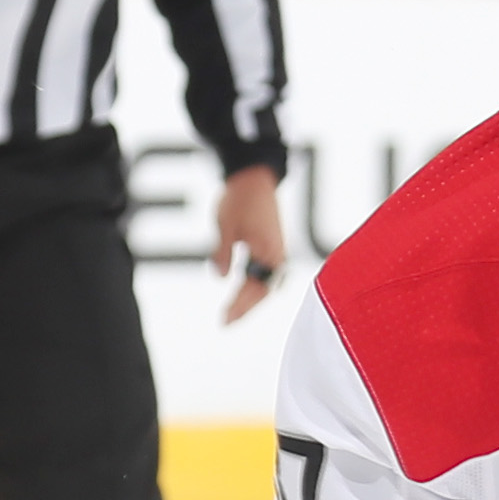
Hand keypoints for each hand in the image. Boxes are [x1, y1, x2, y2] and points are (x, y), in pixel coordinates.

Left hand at [214, 167, 285, 323]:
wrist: (255, 177)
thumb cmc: (239, 198)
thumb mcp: (224, 226)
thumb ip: (222, 253)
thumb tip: (221, 278)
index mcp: (266, 251)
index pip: (254, 287)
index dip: (240, 305)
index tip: (225, 319)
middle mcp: (276, 255)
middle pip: (264, 291)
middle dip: (246, 308)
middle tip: (226, 322)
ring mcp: (277, 252)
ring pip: (267, 284)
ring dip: (252, 299)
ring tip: (234, 312)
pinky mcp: (274, 247)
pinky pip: (268, 274)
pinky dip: (257, 286)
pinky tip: (245, 293)